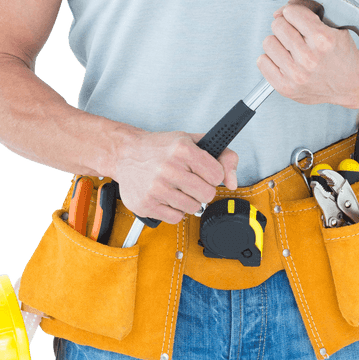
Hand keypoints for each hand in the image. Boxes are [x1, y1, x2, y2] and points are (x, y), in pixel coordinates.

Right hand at [112, 129, 238, 223]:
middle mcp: (168, 168)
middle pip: (207, 195)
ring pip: (192, 208)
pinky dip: (174, 210)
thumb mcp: (193, 141)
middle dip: (202, 189)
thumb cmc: (162, 148)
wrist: (125, 153)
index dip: (212, 175)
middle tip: (190, 181)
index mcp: (182, 149)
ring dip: (188, 200)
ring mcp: (156, 188)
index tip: (203, 171)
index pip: (217, 175)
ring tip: (176, 187)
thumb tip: (233, 182)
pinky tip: (166, 196)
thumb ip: (223, 156)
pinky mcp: (146, 204)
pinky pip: (175, 218)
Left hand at [256, 0, 358, 107]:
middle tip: (297, 36)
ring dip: (278, 43)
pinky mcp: (286, 88)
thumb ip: (307, 10)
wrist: (351, 85)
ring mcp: (296, 74)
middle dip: (287, 27)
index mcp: (323, 40)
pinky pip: (262, 62)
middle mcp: (309, 58)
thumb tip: (278, 12)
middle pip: (278, 25)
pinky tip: (285, 60)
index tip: (301, 20)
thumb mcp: (334, 26)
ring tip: (291, 49)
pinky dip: (271, 59)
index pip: (291, 12)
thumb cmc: (342, 55)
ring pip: (268, 42)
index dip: (296, 14)